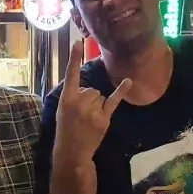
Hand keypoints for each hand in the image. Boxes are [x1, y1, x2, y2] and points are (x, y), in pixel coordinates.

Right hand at [54, 40, 129, 163]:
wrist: (72, 151)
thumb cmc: (66, 129)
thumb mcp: (63, 110)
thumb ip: (74, 97)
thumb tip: (90, 90)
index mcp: (66, 98)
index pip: (71, 74)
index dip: (73, 58)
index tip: (78, 42)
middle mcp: (80, 102)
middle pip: (92, 89)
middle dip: (90, 100)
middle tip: (82, 115)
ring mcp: (93, 110)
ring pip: (100, 96)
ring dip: (97, 105)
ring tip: (89, 120)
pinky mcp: (104, 118)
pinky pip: (114, 100)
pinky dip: (121, 91)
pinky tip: (129, 81)